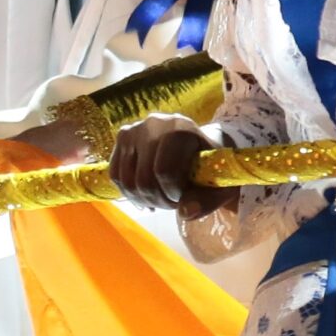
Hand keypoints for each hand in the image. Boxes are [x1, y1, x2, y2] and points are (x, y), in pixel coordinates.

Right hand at [108, 112, 236, 217]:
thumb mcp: (219, 185)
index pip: (164, 171)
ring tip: (161, 197)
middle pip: (144, 179)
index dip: (172, 193)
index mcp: (182, 128)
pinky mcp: (122, 137)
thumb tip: (185, 212)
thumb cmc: (210, 166)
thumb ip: (206, 200)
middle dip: (158, 200)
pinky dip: (129, 193)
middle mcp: (154, 123)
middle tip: (172, 202)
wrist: (198, 145)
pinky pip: (116, 176)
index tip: (183, 197)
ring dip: (144, 199)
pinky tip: (145, 195)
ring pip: (127, 181)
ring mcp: (134, 129)